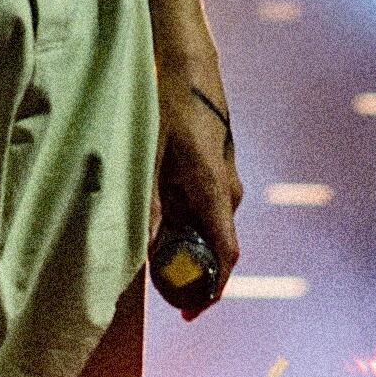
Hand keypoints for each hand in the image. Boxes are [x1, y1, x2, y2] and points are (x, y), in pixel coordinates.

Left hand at [156, 77, 240, 281]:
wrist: (190, 66)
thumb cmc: (168, 105)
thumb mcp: (150, 154)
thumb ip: (150, 201)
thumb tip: (147, 247)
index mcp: (214, 189)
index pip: (226, 253)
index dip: (215, 287)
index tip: (195, 310)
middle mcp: (228, 190)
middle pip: (215, 246)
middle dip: (191, 270)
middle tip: (159, 288)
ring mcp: (226, 180)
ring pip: (207, 227)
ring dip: (184, 243)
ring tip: (151, 252)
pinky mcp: (218, 172)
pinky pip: (205, 209)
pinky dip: (185, 221)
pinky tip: (158, 216)